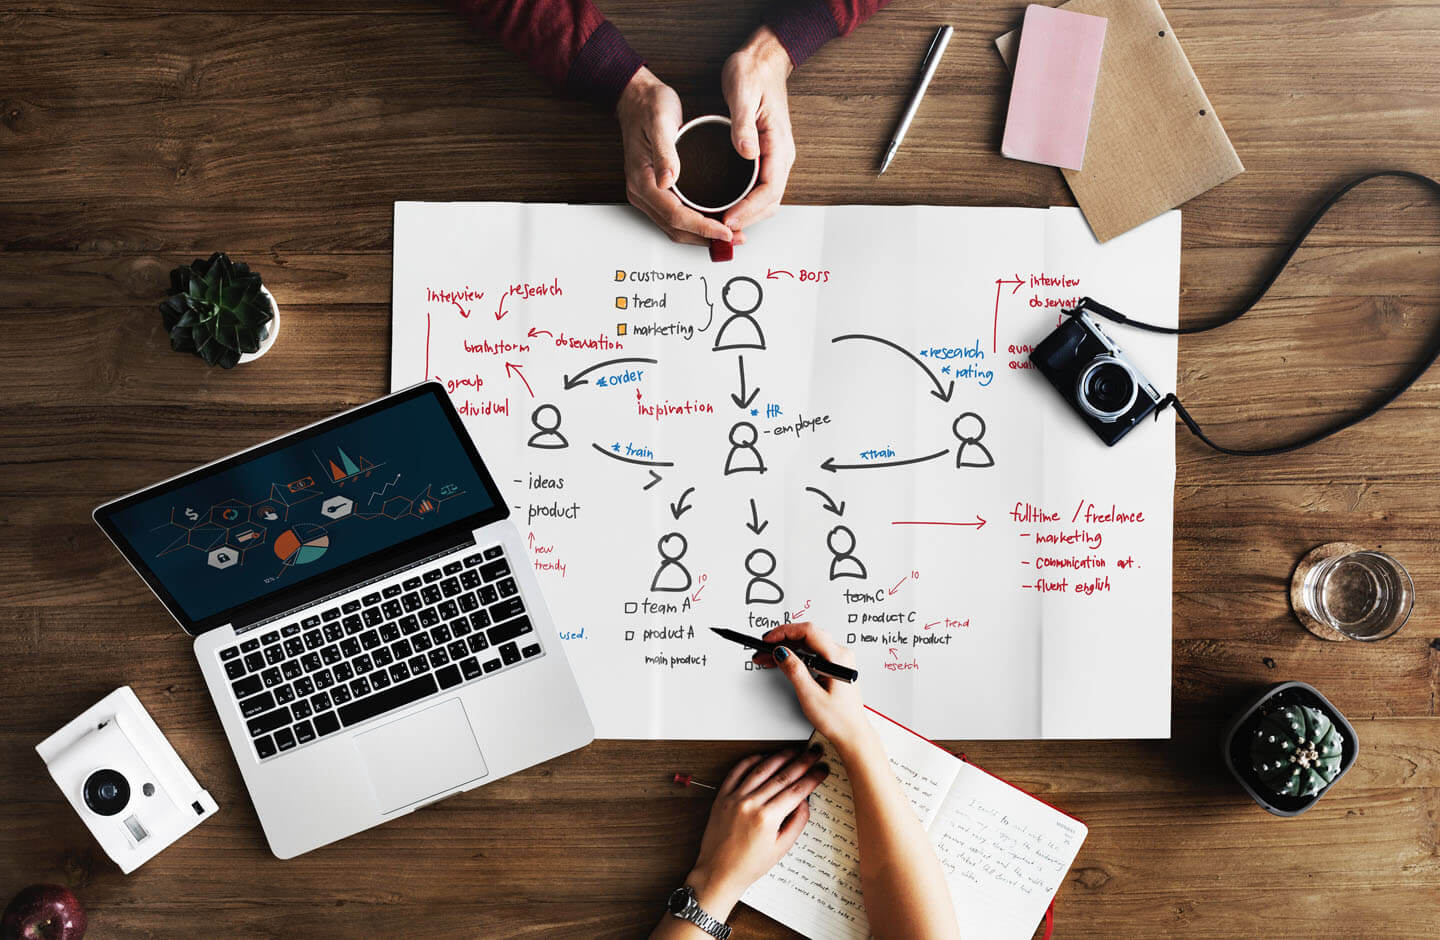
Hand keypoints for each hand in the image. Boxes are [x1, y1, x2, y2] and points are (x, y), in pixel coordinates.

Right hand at [616, 67, 736, 246]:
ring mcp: (647, 193)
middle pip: (675, 228)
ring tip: (729, 235)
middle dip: (706, 237)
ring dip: (701, 235)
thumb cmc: (649, 107)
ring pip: (675, 227)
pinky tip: (713, 221)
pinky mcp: (655, 190)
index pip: (675, 215)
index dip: (702, 227)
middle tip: (735, 238)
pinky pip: (674, 216)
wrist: (636, 98)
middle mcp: (642, 192)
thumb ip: (665, 153)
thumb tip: (668, 180)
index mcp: (642, 180)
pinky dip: (695, 224)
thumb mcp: (660, 123)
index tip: (725, 231)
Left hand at [684, 747, 829, 918]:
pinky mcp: (722, 796)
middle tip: (814, 753)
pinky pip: (737, 771)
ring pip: (761, 769)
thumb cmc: (748, 865)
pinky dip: (751, 761)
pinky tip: (763, 757)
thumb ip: (797, 822)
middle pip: (782, 776)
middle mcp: (750, 804)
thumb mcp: (781, 848)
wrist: (719, 872)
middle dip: (802, 762)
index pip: (797, 790)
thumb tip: (805, 801)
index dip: (813, 778)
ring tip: (793, 751)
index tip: (822, 770)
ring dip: (780, 757)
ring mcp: (735, 798)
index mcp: (767, 818)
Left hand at [719, 26, 795, 232]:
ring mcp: (775, 157)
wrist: (763, 60)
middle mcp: (781, 155)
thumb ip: (743, 125)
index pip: (770, 189)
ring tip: (722, 224)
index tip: (729, 219)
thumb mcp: (743, 93)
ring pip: (766, 199)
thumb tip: (747, 153)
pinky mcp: (765, 155)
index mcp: (779, 144)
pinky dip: (747, 203)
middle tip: (721, 229)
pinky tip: (729, 206)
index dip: (750, 209)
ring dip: (748, 215)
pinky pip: (760, 188)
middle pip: (770, 202)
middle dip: (748, 219)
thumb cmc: (753, 73)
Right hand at [754, 622, 872, 755]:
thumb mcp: (810, 696)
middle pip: (807, 636)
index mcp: (838, 658)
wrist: (851, 734)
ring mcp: (838, 660)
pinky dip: (795, 655)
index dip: (784, 632)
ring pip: (808, 644)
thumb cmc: (838, 720)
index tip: (768, 640)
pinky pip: (812, 653)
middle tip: (763, 650)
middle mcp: (840, 655)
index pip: (808, 632)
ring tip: (767, 657)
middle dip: (782, 640)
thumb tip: (781, 652)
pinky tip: (782, 661)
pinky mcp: (833, 666)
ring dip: (787, 648)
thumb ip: (794, 670)